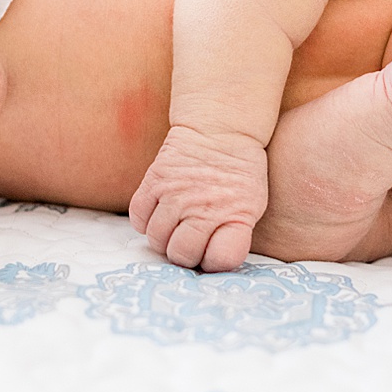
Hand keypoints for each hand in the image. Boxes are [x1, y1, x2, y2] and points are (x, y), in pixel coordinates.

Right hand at [127, 124, 268, 271]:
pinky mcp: (154, 182)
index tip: (213, 254)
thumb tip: (213, 262)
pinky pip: (139, 219)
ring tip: (174, 229)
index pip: (221, 259)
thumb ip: (236, 233)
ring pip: (157, 240)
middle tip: (190, 244)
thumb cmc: (239, 171)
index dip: (215, 262)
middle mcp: (203, 208)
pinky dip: (146, 223)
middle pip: (181, 255)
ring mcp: (175, 195)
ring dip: (164, 240)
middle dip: (185, 255)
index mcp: (235, 215)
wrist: (220, 129)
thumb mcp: (252, 203)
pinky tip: (159, 216)